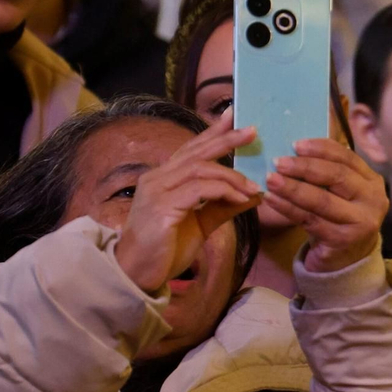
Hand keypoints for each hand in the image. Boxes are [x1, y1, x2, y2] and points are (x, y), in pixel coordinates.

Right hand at [113, 115, 261, 293]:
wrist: (137, 274)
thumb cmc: (165, 249)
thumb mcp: (200, 223)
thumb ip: (223, 206)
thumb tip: (254, 194)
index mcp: (163, 178)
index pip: (191, 148)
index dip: (212, 132)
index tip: (234, 117)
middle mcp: (157, 178)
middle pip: (196, 152)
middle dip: (226, 139)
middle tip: (252, 131)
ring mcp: (157, 191)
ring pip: (200, 168)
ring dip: (231, 176)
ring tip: (253, 186)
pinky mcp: (162, 207)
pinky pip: (199, 189)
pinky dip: (223, 190)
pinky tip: (240, 199)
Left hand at [265, 138, 388, 272]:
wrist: (347, 260)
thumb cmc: (339, 218)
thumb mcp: (342, 192)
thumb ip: (329, 171)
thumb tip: (294, 148)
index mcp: (372, 181)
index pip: (347, 158)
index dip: (321, 149)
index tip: (295, 145)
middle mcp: (373, 200)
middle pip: (337, 176)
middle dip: (305, 167)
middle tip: (279, 162)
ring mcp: (360, 222)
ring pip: (322, 200)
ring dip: (293, 188)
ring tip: (271, 179)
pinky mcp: (342, 240)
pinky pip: (310, 220)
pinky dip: (287, 208)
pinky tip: (271, 199)